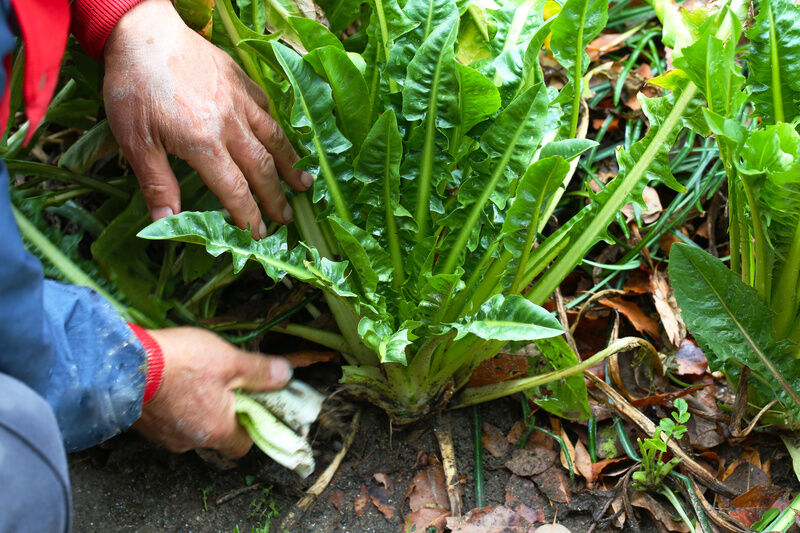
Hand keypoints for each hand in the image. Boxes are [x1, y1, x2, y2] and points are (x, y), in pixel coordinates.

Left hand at [102, 0, 312, 237]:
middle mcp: (229, 124)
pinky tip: (280, 138)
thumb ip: (156, 183)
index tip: (259, 235)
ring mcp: (238, 100)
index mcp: (203, 143)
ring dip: (290, 164)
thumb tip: (167, 224)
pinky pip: (265, 107)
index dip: (248, 216)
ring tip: (304, 183)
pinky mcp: (239, 80)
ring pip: (273, 138)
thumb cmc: (133, 87)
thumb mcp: (134, 141)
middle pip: (261, 168)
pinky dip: (275, 127)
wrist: (141, 32)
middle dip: (276, 197)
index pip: (235, 189)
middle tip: (287, 217)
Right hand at [134, 327, 291, 456]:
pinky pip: (170, 420)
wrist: (122, 363)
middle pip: (218, 434)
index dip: (253, 424)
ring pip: (193, 426)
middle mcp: (190, 441)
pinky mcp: (145, 425)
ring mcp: (165, 435)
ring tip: (199, 378)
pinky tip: (175, 381)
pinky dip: (177, 405)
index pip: (244, 444)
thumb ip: (260, 372)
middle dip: (226, 412)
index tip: (256, 401)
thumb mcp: (229, 360)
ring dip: (199, 407)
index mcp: (217, 430)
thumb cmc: (180, 362)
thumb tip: (286, 375)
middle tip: (228, 383)